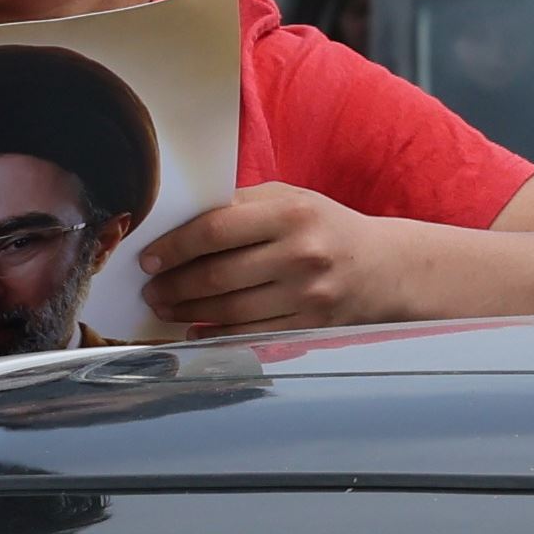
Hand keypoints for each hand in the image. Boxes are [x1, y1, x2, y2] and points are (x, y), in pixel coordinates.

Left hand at [136, 183, 407, 333]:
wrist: (385, 267)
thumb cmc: (325, 227)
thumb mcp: (290, 200)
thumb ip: (240, 205)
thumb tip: (177, 222)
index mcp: (291, 213)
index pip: (214, 230)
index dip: (174, 247)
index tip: (148, 258)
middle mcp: (301, 254)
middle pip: (217, 275)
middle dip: (173, 285)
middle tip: (150, 288)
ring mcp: (308, 294)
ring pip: (230, 310)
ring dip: (187, 311)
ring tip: (166, 307)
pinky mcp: (311, 326)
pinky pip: (250, 334)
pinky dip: (216, 333)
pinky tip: (196, 328)